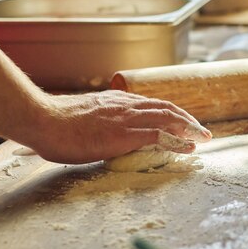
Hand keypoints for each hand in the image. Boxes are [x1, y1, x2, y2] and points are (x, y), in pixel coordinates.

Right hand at [29, 91, 211, 163]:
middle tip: (202, 131)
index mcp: (114, 101)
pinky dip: (177, 140)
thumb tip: (99, 132)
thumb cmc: (54, 123)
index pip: (150, 104)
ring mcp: (126, 119)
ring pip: (168, 118)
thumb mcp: (81, 117)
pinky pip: (159, 136)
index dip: (170, 112)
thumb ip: (96, 121)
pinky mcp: (124, 134)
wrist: (43, 120)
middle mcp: (125, 105)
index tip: (181, 121)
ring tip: (204, 138)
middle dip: (187, 119)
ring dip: (189, 128)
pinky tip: (188, 147)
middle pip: (166, 108)